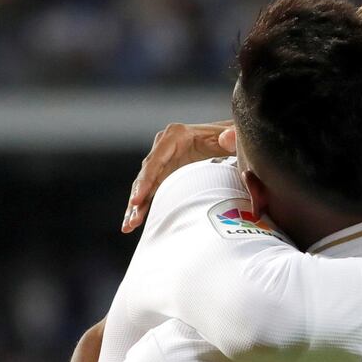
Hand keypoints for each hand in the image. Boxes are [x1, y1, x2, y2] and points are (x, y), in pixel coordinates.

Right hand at [121, 121, 235, 232]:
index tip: (137, 201)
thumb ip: (232, 137)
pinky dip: (144, 205)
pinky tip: (135, 221)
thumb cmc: (231, 137)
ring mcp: (163, 160)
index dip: (145, 182)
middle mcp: (164, 146)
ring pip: (145, 185)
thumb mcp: (233, 136)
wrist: (230, 138)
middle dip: (138, 198)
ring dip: (137, 206)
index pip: (155, 161)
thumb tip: (227, 138)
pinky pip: (151, 190)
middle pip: (146, 175)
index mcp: (175, 136)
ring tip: (128, 226)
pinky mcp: (165, 172)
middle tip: (132, 220)